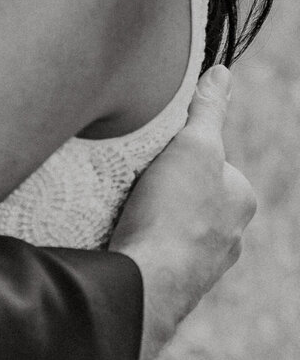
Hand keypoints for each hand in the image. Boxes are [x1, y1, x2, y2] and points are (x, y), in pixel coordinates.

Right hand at [109, 64, 254, 359]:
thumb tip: (222, 73)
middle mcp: (230, 238)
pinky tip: (119, 236)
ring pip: (173, 228)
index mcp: (241, 201)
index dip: (179, 150)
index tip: (153, 151)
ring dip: (150, 219)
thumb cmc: (177, 211)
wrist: (148, 281)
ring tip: (121, 208)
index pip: (211, 161)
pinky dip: (139, 242)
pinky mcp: (171, 286)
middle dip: (165, 189)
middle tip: (132, 179)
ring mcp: (201, 266)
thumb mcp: (194, 145)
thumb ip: (208, 110)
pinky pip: (155, 253)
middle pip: (191, 196)